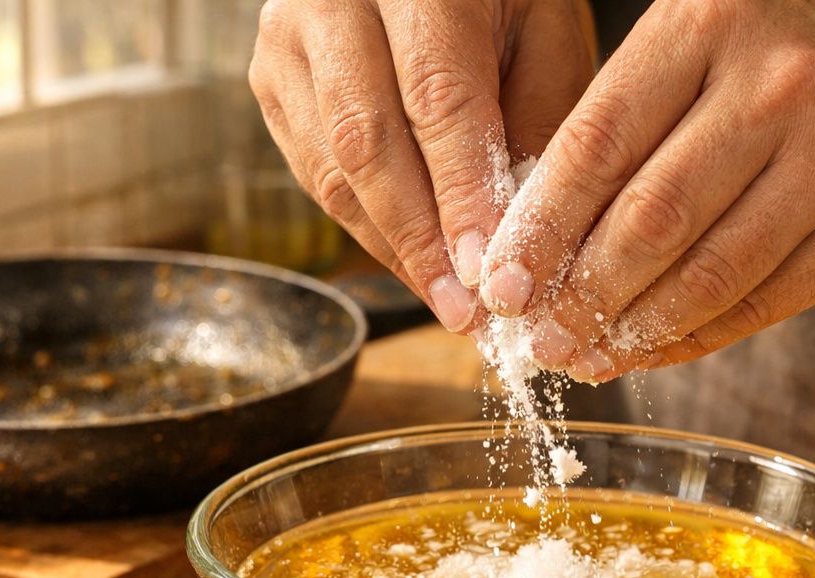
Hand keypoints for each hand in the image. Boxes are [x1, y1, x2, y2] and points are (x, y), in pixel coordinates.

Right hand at [248, 0, 595, 332]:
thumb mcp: (544, 33)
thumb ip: (535, 121)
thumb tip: (518, 239)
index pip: (435, 98)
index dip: (460, 193)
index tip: (487, 269)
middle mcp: (332, 1)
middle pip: (367, 141)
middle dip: (421, 240)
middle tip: (465, 310)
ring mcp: (289, 43)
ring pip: (334, 170)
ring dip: (395, 251)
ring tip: (449, 306)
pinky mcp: (271, 84)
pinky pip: (318, 179)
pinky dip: (372, 233)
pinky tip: (418, 269)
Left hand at [477, 0, 814, 380]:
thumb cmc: (786, 66)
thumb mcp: (701, 49)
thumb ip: (623, 127)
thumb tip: (530, 248)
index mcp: (712, 21)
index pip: (600, 139)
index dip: (540, 226)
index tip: (501, 283)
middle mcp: (780, 84)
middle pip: (651, 216)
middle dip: (580, 292)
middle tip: (537, 337)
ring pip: (707, 272)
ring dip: (633, 329)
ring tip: (584, 355)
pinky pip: (761, 303)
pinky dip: (694, 337)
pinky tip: (650, 350)